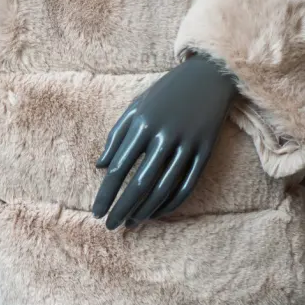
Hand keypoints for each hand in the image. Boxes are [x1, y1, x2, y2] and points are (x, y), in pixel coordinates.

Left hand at [92, 54, 236, 229]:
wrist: (207, 77)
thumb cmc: (164, 94)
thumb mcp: (135, 107)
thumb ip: (115, 136)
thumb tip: (100, 167)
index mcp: (142, 125)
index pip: (118, 168)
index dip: (106, 194)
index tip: (96, 213)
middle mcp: (164, 136)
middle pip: (140, 183)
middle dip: (123, 208)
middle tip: (111, 227)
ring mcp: (187, 144)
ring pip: (164, 188)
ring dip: (146, 210)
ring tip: (132, 223)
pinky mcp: (205, 151)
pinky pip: (187, 185)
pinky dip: (171, 203)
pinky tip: (157, 213)